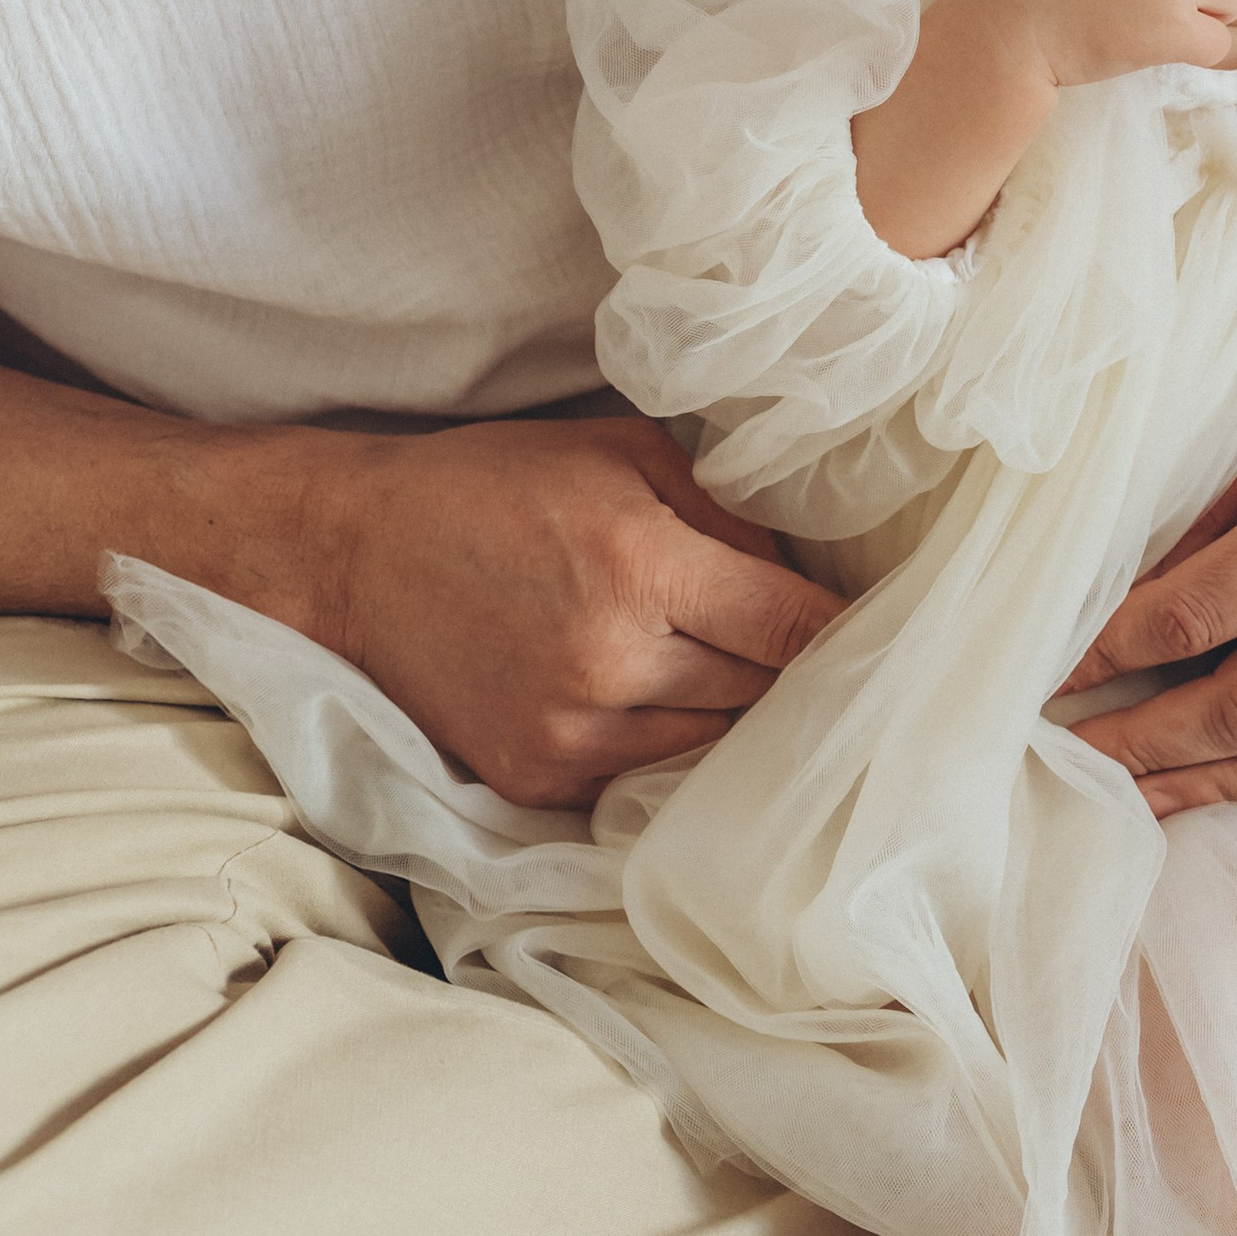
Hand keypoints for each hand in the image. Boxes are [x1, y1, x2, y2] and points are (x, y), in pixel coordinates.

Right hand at [296, 411, 842, 804]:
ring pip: (715, 746)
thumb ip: (727, 510)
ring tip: (728, 671)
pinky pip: (647, 778)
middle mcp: (613, 663)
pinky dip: (666, 744)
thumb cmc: (495, 485)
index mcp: (642, 568)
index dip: (846, 633)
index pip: (795, 628)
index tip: (882, 632)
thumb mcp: (622, 454)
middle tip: (802, 648)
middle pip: (763, 694)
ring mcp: (572, 735)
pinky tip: (658, 703)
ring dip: (732, 712)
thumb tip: (808, 574)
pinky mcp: (539, 781)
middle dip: (787, 669)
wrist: (353, 557)